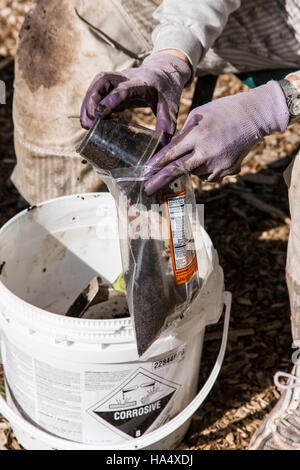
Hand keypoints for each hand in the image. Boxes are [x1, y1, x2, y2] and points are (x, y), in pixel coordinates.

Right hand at [80, 53, 190, 145]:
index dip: (111, 101)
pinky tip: (88, 120)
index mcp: (141, 83)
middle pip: (103, 83)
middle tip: (89, 124)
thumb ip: (166, 126)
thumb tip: (162, 148)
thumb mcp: (170, 108)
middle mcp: (125, 77)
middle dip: (92, 101)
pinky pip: (95, 92)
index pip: (123, 90)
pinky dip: (89, 105)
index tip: (100, 114)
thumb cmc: (166, 91)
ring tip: (85, 125)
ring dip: (87, 104)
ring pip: (95, 86)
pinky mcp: (110, 86)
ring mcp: (115, 79)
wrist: (162, 73)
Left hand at [144, 81, 288, 194]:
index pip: (172, 154)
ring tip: (204, 148)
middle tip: (147, 189)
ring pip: (195, 173)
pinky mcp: (228, 170)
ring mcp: (219, 164)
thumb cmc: (223, 111)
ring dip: (191, 166)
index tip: (144, 172)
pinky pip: (209, 176)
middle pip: (179, 170)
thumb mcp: (198, 114)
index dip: (156, 164)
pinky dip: (205, 169)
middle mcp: (207, 152)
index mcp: (198, 135)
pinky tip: (213, 155)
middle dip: (161, 181)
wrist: (254, 116)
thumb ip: (183, 134)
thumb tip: (168, 151)